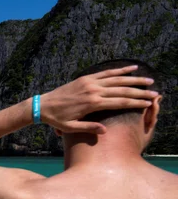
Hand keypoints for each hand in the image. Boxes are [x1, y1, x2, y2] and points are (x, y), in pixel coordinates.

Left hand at [40, 65, 158, 133]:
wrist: (42, 105)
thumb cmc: (57, 119)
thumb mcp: (71, 128)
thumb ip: (89, 128)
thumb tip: (105, 131)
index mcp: (93, 104)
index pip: (120, 103)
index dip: (136, 103)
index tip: (148, 104)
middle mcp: (93, 91)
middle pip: (122, 91)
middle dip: (140, 92)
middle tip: (155, 93)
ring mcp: (90, 83)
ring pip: (117, 79)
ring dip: (134, 80)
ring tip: (148, 81)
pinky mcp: (86, 78)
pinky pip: (106, 73)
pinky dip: (120, 70)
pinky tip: (132, 68)